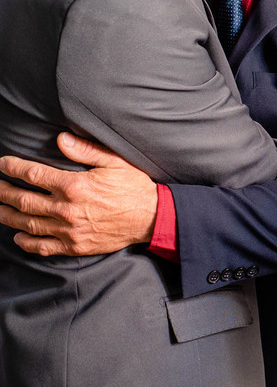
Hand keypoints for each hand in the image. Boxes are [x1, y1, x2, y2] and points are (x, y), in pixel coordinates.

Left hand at [0, 133, 157, 255]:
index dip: (14, 168)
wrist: (151, 217)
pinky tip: (17, 236)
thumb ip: (86, 150)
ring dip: (7, 215)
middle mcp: (66, 209)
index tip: (3, 164)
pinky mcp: (74, 246)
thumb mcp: (115, 162)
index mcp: (74, 186)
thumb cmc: (134, 186)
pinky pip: (42, 246)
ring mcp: (68, 230)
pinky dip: (26, 242)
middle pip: (23, 199)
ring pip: (27, 223)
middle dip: (3, 191)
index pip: (33, 175)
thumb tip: (60, 140)